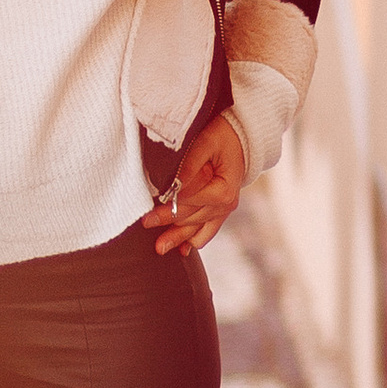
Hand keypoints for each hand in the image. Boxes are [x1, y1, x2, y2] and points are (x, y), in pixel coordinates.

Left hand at [143, 110, 245, 258]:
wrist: (241, 138)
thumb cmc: (222, 137)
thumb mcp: (206, 143)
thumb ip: (190, 164)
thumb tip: (174, 183)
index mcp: (223, 190)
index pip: (190, 203)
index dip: (168, 208)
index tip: (148, 213)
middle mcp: (225, 204)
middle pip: (191, 219)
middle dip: (167, 224)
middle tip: (145, 224)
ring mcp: (224, 210)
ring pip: (198, 231)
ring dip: (178, 239)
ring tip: (160, 247)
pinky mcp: (220, 212)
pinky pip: (208, 232)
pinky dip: (194, 240)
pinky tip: (181, 250)